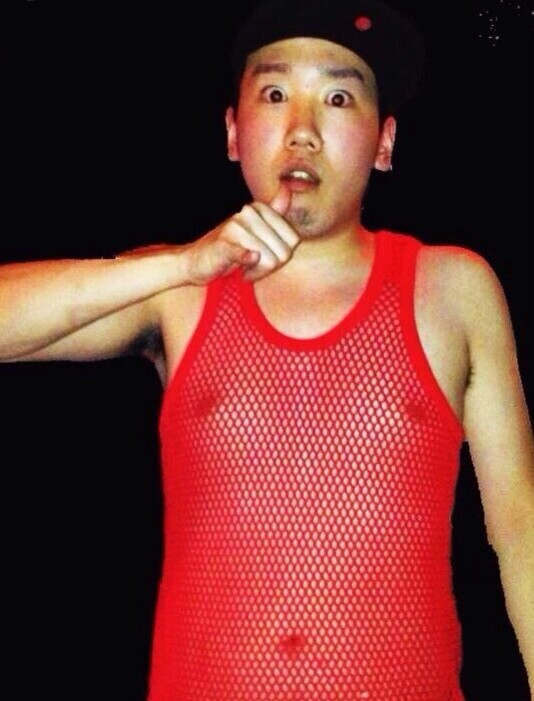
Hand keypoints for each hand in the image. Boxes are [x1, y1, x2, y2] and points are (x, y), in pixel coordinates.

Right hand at [183, 184, 298, 284]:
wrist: (196, 261)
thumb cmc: (230, 248)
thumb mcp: (256, 230)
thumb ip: (273, 212)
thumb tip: (287, 189)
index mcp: (260, 209)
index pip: (293, 240)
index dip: (281, 256)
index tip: (264, 257)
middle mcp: (248, 213)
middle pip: (283, 253)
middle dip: (270, 267)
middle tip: (252, 266)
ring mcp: (235, 227)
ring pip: (269, 260)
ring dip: (257, 272)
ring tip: (243, 269)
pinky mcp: (224, 244)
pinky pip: (248, 254)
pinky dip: (250, 263)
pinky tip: (243, 271)